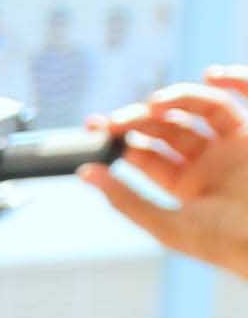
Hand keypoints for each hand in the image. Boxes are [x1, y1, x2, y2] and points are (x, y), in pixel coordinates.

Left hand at [90, 71, 247, 278]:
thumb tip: (85, 172)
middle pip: (167, 127)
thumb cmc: (223, 242)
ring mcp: (231, 145)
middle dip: (138, 119)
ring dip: (176, 99)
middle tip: (114, 121)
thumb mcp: (168, 225)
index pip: (144, 153)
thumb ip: (128, 200)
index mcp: (182, 184)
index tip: (94, 128)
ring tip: (153, 104)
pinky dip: (235, 80)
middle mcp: (206, 161)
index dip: (118, 139)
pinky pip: (243, 98)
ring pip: (200, 108)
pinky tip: (212, 74)